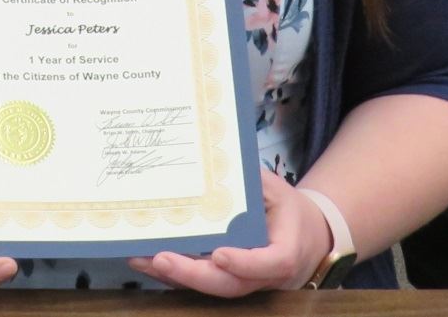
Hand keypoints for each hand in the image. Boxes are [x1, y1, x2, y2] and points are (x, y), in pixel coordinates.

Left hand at [127, 169, 334, 296]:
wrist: (307, 236)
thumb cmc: (287, 208)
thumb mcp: (276, 188)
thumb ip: (250, 179)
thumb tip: (215, 159)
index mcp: (286, 250)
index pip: (272, 263)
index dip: (245, 263)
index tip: (219, 255)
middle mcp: (267, 276)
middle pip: (231, 285)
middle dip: (193, 275)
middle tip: (160, 259)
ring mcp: (248, 283)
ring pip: (212, 288)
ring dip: (175, 277)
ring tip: (140, 260)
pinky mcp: (231, 282)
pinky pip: (204, 283)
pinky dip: (176, 276)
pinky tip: (147, 262)